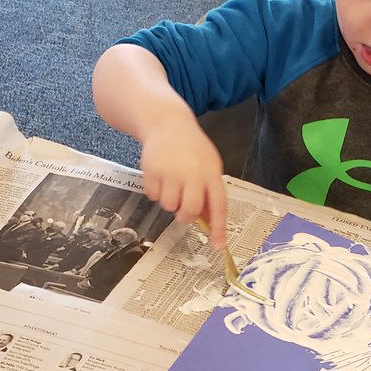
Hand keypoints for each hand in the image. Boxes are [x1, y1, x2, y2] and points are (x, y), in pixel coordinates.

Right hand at [141, 123, 227, 247]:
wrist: (167, 123)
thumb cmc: (191, 149)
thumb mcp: (208, 166)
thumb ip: (209, 192)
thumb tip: (208, 222)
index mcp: (211, 174)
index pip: (218, 206)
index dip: (218, 228)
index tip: (218, 246)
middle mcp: (192, 173)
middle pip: (190, 210)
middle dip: (185, 217)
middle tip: (182, 211)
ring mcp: (171, 172)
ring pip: (169, 206)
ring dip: (169, 202)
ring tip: (171, 185)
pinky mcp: (152, 170)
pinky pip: (152, 196)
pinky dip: (155, 192)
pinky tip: (159, 177)